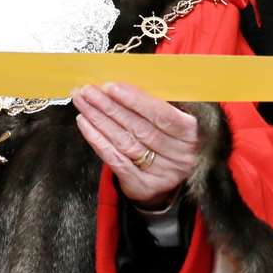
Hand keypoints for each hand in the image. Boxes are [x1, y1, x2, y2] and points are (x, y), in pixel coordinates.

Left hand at [73, 83, 199, 208]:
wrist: (169, 180)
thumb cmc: (167, 140)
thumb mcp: (170, 122)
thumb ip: (152, 105)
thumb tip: (120, 86)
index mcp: (190, 134)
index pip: (162, 115)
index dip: (136, 100)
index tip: (111, 87)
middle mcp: (180, 155)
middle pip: (139, 128)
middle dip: (109, 107)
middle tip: (88, 91)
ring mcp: (163, 173)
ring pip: (125, 142)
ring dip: (99, 120)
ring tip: (82, 103)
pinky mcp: (144, 186)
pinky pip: (116, 161)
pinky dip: (98, 141)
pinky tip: (85, 125)